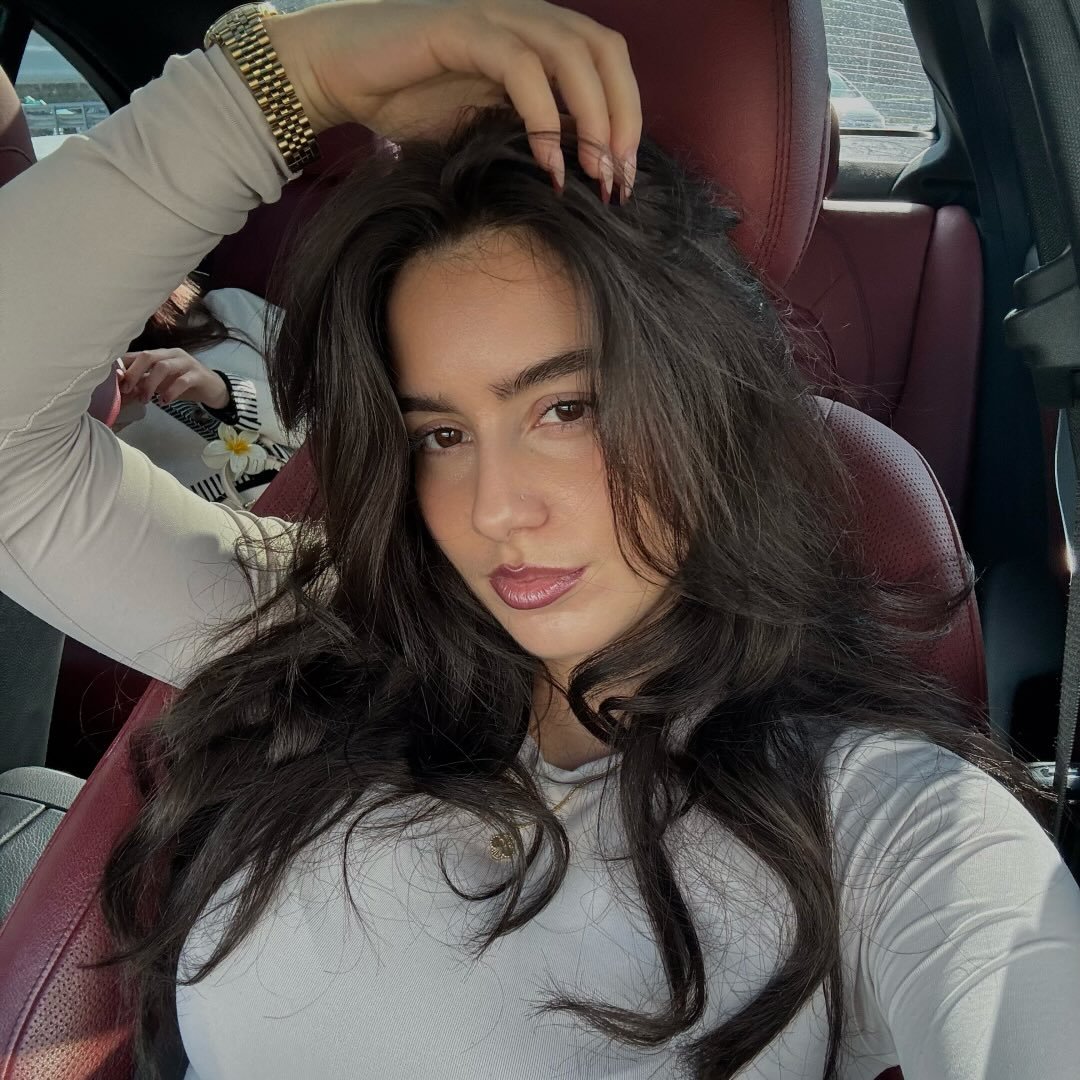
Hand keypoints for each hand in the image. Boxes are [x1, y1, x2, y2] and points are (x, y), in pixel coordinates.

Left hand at [119, 348, 229, 409]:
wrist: (213, 389)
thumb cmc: (184, 386)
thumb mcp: (161, 385)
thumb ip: (144, 384)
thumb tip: (121, 391)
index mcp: (160, 354)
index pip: (137, 354)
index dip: (124, 366)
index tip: (114, 382)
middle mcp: (172, 354)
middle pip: (148, 356)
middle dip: (134, 373)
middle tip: (127, 390)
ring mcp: (186, 362)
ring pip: (163, 367)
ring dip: (150, 384)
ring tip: (146, 400)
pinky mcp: (198, 374)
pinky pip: (182, 380)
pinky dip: (170, 391)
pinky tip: (164, 401)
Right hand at [266, 0, 640, 193]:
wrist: (341, 74)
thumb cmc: (409, 103)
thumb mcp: (485, 128)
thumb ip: (531, 137)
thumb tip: (579, 178)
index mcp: (536, 38)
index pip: (608, 63)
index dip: (628, 116)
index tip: (624, 179)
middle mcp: (524, 19)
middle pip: (605, 51)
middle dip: (622, 118)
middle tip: (617, 181)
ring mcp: (494, 18)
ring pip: (572, 53)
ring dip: (593, 118)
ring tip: (592, 174)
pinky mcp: (462, 30)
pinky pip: (521, 67)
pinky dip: (544, 116)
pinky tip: (547, 162)